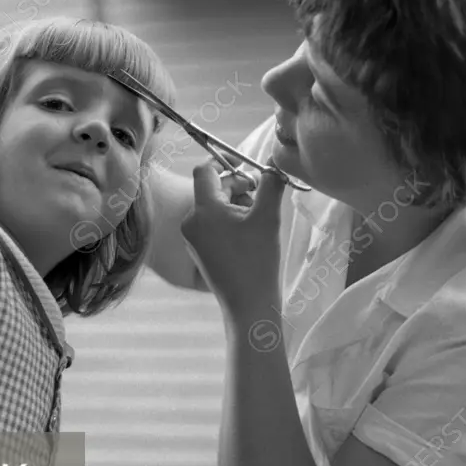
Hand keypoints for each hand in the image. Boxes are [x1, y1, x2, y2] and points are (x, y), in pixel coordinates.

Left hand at [180, 161, 285, 317]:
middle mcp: (191, 222)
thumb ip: (270, 184)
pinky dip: (229, 220)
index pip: (205, 171)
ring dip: (235, 204)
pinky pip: (211, 224)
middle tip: (260, 194)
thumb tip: (273, 162)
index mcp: (203, 210)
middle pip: (212, 189)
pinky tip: (249, 233)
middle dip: (237, 186)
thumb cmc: (257, 261)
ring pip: (213, 207)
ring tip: (257, 218)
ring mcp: (192, 238)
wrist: (249, 305)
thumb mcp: (268, 217)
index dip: (223, 160)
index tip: (243, 162)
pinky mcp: (198, 251)